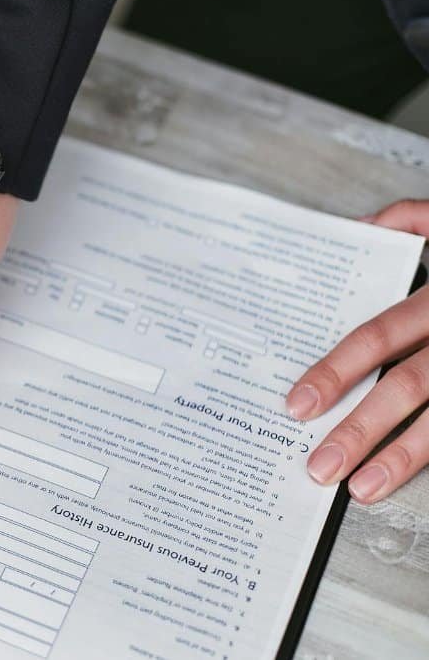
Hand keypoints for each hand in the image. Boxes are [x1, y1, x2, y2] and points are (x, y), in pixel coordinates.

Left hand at [287, 199, 428, 503]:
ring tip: (361, 489)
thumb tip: (358, 229)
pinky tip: (409, 481)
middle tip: (318, 466)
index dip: (336, 371)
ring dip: (403, 457)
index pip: (380, 335)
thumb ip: (412, 220)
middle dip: (360, 429)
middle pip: (410, 385)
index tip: (297, 405)